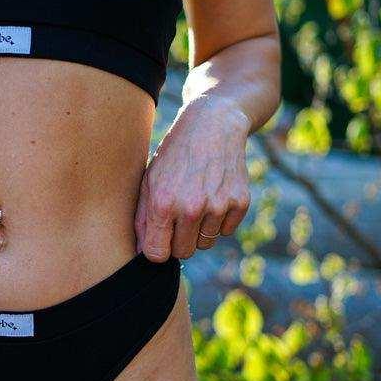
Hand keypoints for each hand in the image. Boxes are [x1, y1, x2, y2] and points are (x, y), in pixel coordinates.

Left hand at [134, 96, 251, 261]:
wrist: (212, 125)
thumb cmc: (174, 155)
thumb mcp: (149, 180)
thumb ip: (143, 218)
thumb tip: (141, 252)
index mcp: (162, 202)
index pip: (157, 254)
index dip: (157, 249)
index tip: (159, 239)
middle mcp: (191, 207)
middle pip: (183, 253)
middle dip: (178, 240)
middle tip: (177, 216)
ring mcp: (218, 205)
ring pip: (205, 244)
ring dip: (199, 230)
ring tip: (195, 200)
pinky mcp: (240, 202)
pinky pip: (225, 231)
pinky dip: (219, 220)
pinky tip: (213, 194)